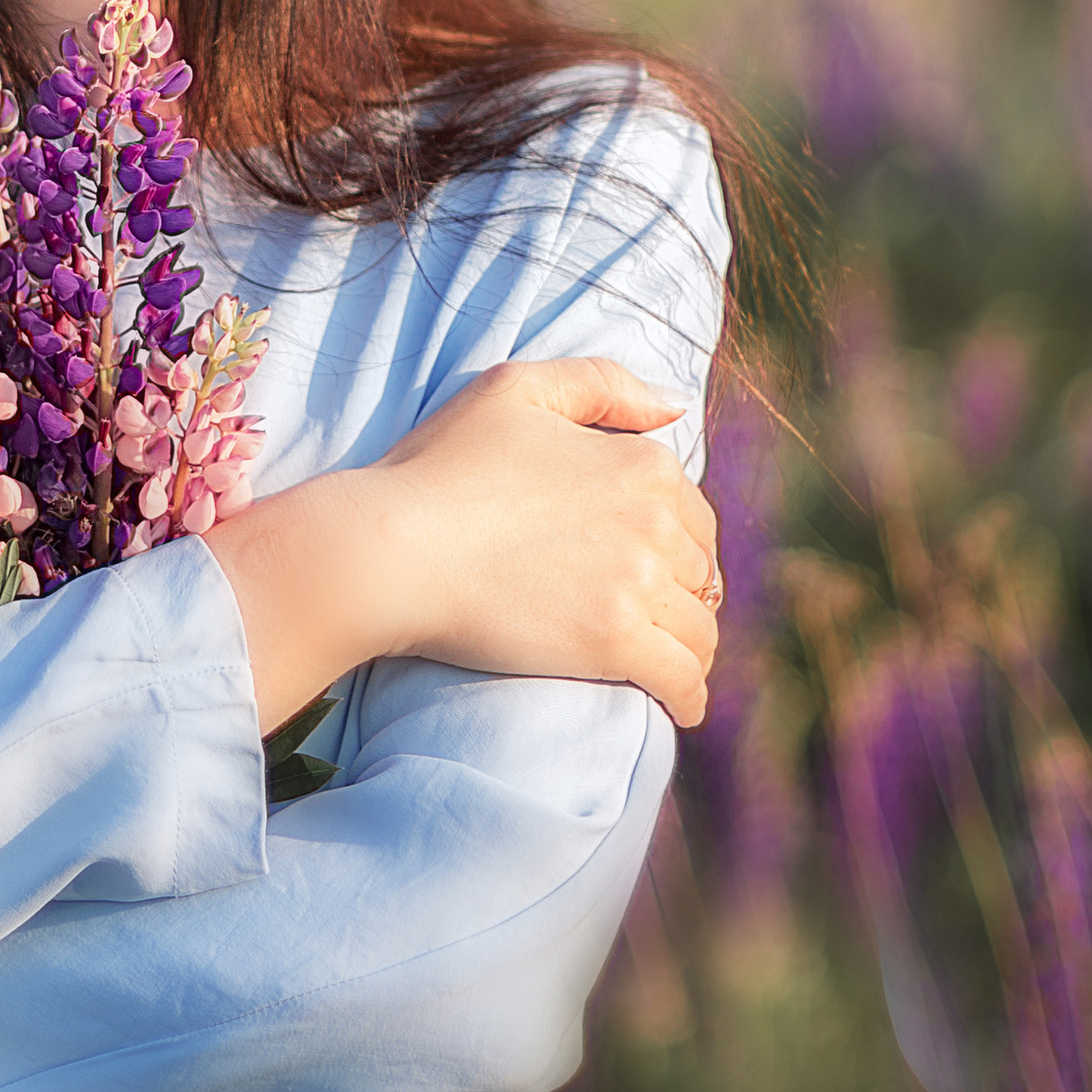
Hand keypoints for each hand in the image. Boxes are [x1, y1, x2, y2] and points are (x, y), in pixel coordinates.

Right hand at [211, 354, 720, 732]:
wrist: (392, 548)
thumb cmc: (440, 467)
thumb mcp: (515, 389)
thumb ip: (602, 384)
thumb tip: (676, 407)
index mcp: (643, 465)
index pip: (693, 515)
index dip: (676, 543)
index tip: (653, 567)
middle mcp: (654, 523)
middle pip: (699, 574)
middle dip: (685, 596)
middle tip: (657, 619)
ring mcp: (636, 585)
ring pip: (698, 630)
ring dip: (691, 649)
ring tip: (671, 664)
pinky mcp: (613, 643)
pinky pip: (681, 679)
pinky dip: (687, 696)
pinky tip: (680, 706)